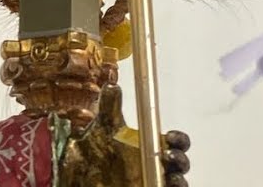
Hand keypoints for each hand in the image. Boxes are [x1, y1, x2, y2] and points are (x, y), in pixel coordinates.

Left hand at [59, 84, 190, 186]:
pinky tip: (164, 186)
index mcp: (149, 146)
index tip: (170, 137)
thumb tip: (112, 85)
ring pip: (178, 182)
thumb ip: (109, 108)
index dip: (179, 139)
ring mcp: (153, 180)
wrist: (82, 179)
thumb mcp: (101, 129)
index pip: (175, 142)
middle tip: (168, 157)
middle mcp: (154, 164)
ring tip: (170, 178)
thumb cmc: (94, 156)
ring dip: (179, 180)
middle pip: (180, 162)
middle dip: (180, 159)